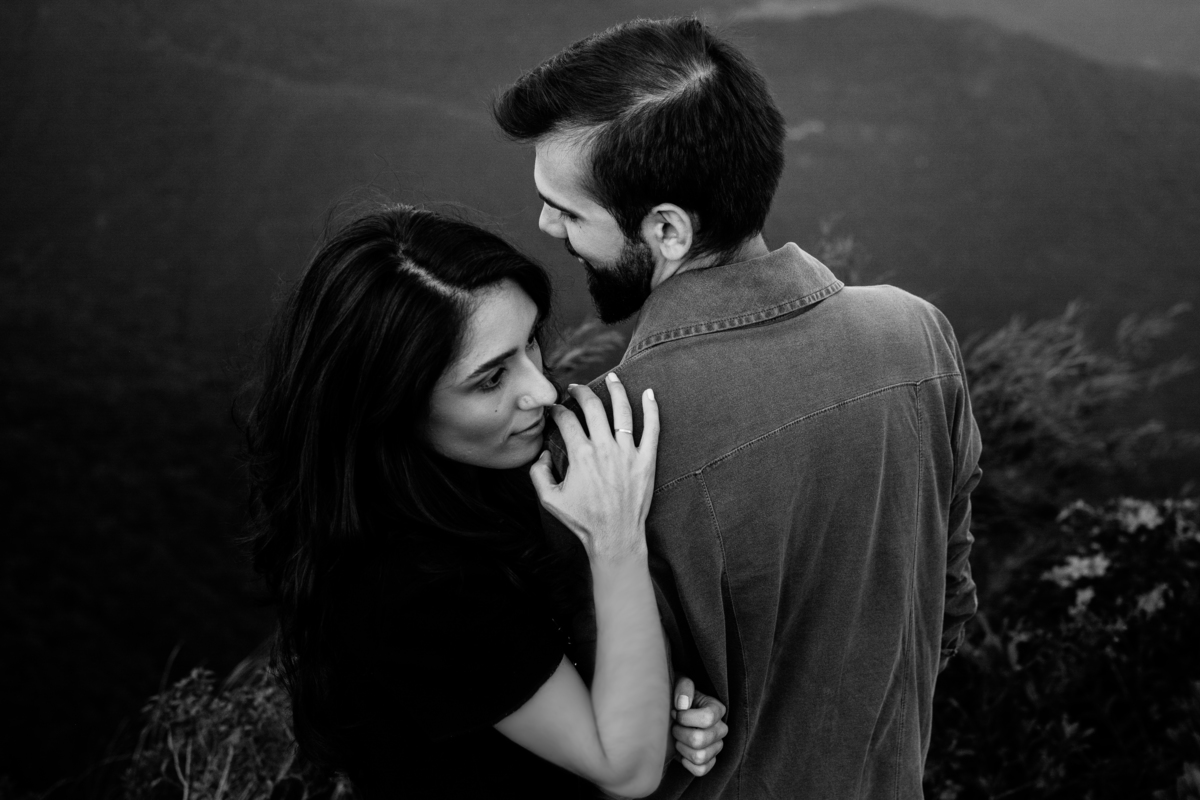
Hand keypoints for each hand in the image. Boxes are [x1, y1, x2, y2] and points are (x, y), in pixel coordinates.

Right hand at [530, 374, 658, 561]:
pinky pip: (652, 429)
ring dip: (616, 389)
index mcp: (580, 455)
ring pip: (623, 411)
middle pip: (593, 407)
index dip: (558, 410)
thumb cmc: (583, 521)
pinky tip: (650, 393)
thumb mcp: (549, 499)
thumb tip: (542, 453)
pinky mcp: (646, 461)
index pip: (567, 420)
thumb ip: (538, 473)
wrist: (615, 538)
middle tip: (576, 388)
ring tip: (612, 377)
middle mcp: (604, 449)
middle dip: (582, 392)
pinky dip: (652, 408)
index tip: (556, 408)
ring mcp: (628, 453)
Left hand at [670, 676, 727, 776]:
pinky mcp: (709, 761)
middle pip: (700, 739)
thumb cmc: (675, 697)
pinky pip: (701, 770)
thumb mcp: (678, 683)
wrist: (668, 716)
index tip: (675, 712)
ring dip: (681, 748)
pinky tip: (681, 752)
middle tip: (673, 726)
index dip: (686, 717)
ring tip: (676, 738)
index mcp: (717, 709)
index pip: (708, 718)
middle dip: (680, 733)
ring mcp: (716, 747)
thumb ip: (683, 687)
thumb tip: (683, 704)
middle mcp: (721, 728)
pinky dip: (687, 763)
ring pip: (700, 756)